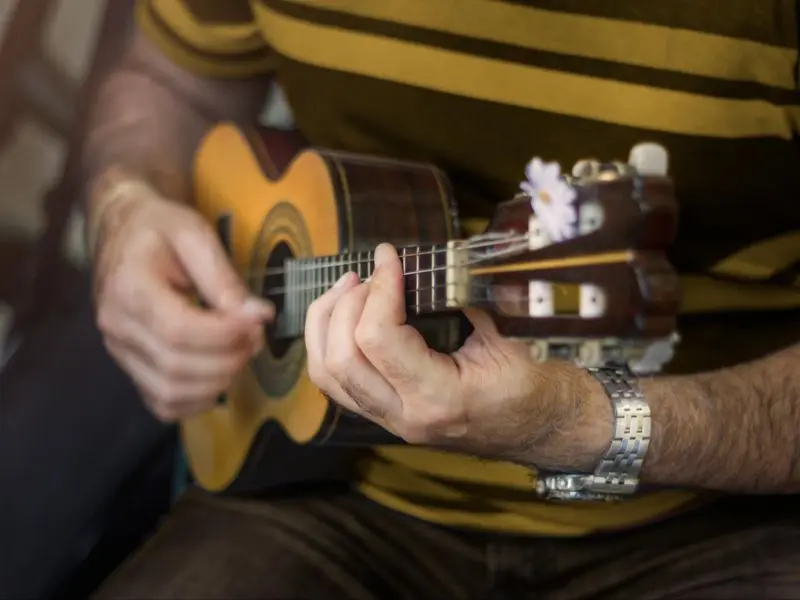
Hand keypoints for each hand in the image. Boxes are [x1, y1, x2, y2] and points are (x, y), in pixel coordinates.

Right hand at [92, 180, 273, 421]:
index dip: (225, 335)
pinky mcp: (129, 366)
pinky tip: (220, 375)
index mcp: (129, 287)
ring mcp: (119, 351)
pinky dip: (197, 401)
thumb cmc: (160, 229)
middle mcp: (116, 326)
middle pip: (176, 366)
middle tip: (257, 337)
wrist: (122, 231)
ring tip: (241, 352)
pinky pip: (162, 403)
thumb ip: (225, 279)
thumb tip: (259, 317)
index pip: (178, 330)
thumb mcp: (195, 235)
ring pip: (170, 392)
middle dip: (229, 359)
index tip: (257, 322)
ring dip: (218, 382)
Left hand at [305, 244, 609, 468]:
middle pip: (340, 359)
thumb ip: (462, 299)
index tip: (390, 255)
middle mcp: (406, 416)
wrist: (545, 430)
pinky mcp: (386, 416)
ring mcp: (391, 422)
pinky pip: (336, 383)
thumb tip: (426, 261)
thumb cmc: (534, 386)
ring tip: (349, 287)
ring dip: (327, 323)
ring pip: (327, 375)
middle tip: (369, 274)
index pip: (379, 339)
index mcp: (439, 398)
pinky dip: (330, 343)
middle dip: (345, 304)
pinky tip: (345, 315)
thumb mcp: (506, 336)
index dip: (380, 286)